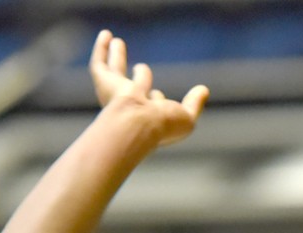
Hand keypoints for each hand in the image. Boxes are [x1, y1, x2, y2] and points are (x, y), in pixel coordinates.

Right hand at [90, 28, 208, 146]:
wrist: (137, 123)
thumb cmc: (162, 126)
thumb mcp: (185, 118)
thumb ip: (194, 104)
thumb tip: (204, 90)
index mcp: (150, 116)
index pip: (155, 102)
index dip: (158, 100)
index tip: (159, 97)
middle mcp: (133, 105)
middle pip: (135, 86)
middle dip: (140, 78)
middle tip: (140, 68)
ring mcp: (116, 95)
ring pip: (115, 72)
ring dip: (116, 57)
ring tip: (116, 42)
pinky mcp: (104, 83)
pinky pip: (99, 64)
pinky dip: (101, 49)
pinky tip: (106, 34)